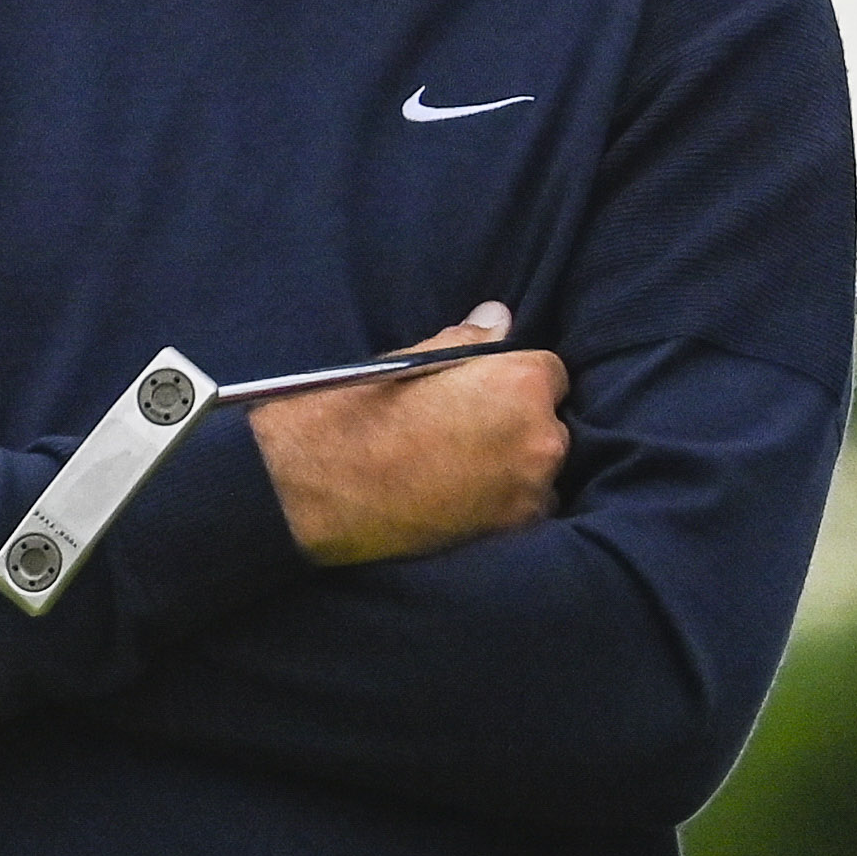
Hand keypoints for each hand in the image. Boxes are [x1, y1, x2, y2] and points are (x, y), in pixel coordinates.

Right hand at [243, 303, 565, 566]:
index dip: (511, 375)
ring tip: (454, 463)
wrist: (308, 497)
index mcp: (517, 386)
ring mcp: (530, 495)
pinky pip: (523, 505)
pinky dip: (499, 498)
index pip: (548, 369)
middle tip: (460, 423)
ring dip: (511, 461)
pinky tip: (456, 493)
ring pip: (537, 466)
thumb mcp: (400, 361)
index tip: (479, 386)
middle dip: (514, 418)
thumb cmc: (349, 418)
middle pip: (546, 420)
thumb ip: (464, 342)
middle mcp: (541, 441)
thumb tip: (499, 319)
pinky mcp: (510, 535)